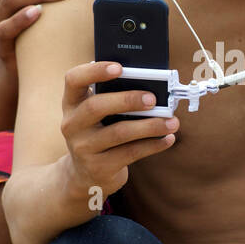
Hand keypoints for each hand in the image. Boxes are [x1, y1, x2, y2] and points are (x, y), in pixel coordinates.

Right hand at [60, 60, 178, 202]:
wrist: (86, 175)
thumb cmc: (99, 134)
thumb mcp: (97, 116)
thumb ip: (113, 98)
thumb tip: (151, 85)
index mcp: (72, 103)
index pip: (73, 80)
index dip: (94, 71)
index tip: (119, 68)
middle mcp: (72, 124)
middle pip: (96, 107)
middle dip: (127, 100)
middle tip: (153, 99)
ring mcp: (83, 148)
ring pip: (119, 133)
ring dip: (150, 126)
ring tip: (172, 122)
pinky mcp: (99, 167)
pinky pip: (131, 153)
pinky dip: (153, 145)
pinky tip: (168, 138)